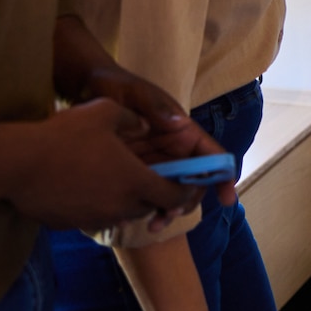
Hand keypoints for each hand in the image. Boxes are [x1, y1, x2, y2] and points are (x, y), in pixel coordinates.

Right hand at [0, 98, 202, 231]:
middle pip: (147, 206)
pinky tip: (84, 185)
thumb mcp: (107, 111)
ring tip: (114, 178)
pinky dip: (97, 204)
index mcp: (136, 181)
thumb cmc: (66, 134)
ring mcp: (94, 218)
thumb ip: (135, 118)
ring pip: (121, 213)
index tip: (183, 184)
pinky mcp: (70, 224)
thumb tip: (144, 124)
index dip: (183, 191)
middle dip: (152, 193)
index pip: (173, 196)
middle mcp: (120, 206)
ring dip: (125, 199)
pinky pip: (93, 216)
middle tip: (146, 176)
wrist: (18, 163)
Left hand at [55, 15, 235, 207]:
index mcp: (181, 130)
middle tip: (170, 215)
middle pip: (195, 180)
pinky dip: (144, 208)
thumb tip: (179, 123)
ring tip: (151, 226)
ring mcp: (155, 161)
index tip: (226, 198)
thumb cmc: (113, 85)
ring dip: (167, 210)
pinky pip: (147, 193)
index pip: (211, 153)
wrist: (83, 89)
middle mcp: (173, 148)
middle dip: (188, 201)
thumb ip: (154, 107)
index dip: (223, 175)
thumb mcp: (133, 92)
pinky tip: (129, 220)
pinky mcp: (134, 171)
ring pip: (171, 192)